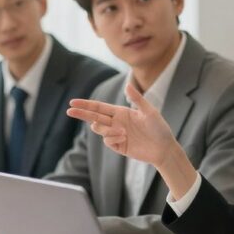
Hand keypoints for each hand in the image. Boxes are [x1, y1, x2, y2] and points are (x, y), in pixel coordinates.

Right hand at [68, 83, 199, 199]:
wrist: (164, 148)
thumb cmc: (159, 128)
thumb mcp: (149, 111)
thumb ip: (137, 99)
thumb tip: (127, 84)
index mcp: (121, 112)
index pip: (99, 107)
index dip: (86, 104)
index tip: (73, 102)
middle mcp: (116, 122)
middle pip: (94, 116)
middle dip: (82, 113)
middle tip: (69, 110)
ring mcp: (116, 135)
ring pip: (100, 129)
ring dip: (106, 129)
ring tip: (122, 132)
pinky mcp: (118, 146)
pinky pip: (108, 141)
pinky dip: (112, 138)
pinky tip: (123, 138)